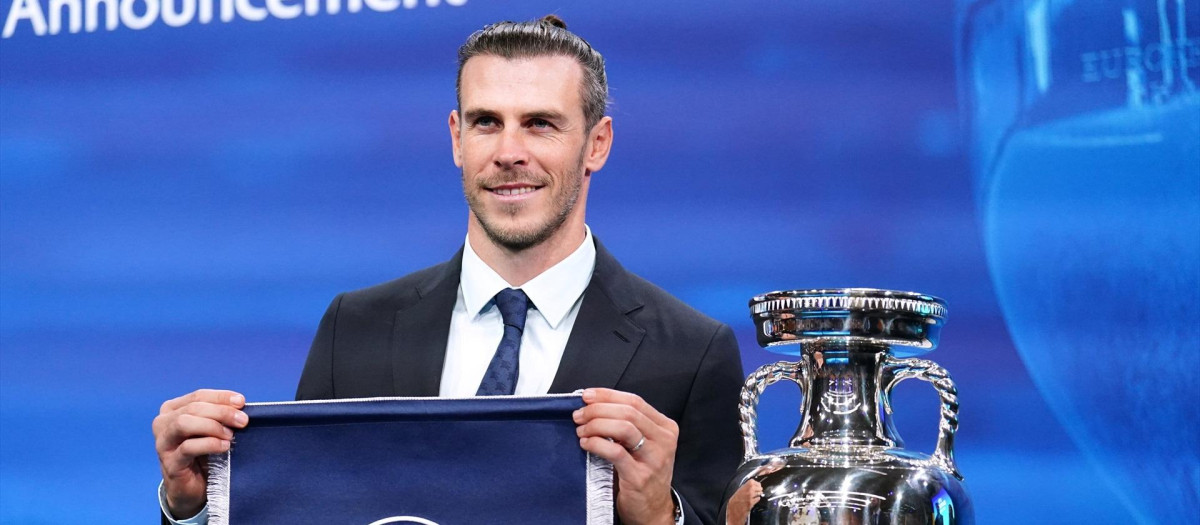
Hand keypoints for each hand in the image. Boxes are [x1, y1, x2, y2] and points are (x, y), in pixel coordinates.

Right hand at [152, 389, 247, 517]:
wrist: (194, 487)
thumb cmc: (204, 453)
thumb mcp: (211, 429)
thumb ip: (219, 415)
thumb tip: (239, 404)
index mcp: (172, 410)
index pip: (198, 396)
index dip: (221, 397)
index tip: (241, 402)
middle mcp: (163, 423)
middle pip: (193, 408)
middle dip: (221, 412)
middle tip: (242, 421)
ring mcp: (163, 443)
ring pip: (184, 423)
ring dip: (212, 426)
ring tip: (230, 435)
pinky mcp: (169, 463)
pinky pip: (188, 447)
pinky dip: (209, 444)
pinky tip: (224, 446)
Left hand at [574, 388, 677, 524]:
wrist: (653, 510)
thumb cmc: (643, 474)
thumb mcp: (643, 445)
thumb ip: (627, 425)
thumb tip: (593, 405)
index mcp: (665, 427)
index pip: (634, 400)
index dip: (607, 395)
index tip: (587, 395)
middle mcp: (664, 440)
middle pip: (628, 411)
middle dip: (598, 409)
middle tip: (579, 415)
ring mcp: (655, 458)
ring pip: (624, 427)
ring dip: (596, 425)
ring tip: (581, 430)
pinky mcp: (640, 476)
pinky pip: (616, 452)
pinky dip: (596, 444)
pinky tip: (586, 444)